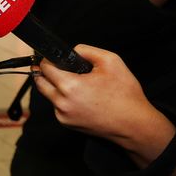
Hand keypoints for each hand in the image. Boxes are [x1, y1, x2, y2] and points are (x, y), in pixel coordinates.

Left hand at [34, 45, 175, 167]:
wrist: (134, 124)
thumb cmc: (125, 95)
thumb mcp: (111, 61)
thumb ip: (86, 51)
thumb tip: (72, 51)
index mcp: (70, 86)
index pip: (45, 68)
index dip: (47, 59)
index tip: (51, 57)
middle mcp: (62, 103)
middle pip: (41, 82)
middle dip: (45, 72)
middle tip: (54, 66)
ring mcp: (63, 116)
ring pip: (49, 95)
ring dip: (55, 86)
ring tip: (75, 82)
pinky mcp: (67, 124)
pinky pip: (58, 106)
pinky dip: (63, 99)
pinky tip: (80, 97)